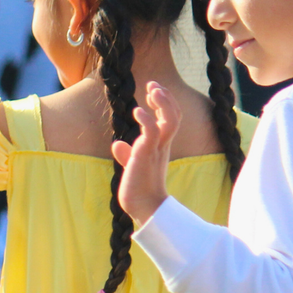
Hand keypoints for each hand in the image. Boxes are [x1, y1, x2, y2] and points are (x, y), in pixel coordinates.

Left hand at [112, 81, 181, 227]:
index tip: (153, 89)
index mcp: (161, 146)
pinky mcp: (146, 154)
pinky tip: (138, 111)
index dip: (164, 102)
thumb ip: (127, 154)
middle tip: (153, 84)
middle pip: (175, 115)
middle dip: (166, 97)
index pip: (170, 118)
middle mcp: (163, 145)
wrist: (143, 208)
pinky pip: (152, 131)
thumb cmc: (138, 189)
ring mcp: (157, 149)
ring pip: (170, 119)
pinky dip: (146, 118)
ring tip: (152, 89)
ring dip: (162, 102)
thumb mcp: (132, 166)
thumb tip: (117, 144)